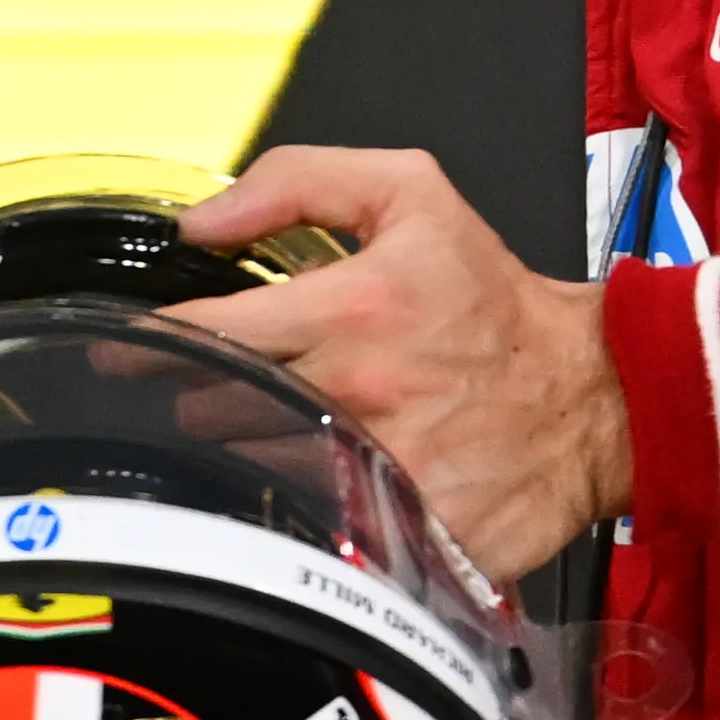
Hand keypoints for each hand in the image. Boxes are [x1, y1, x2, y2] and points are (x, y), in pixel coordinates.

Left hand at [170, 145, 631, 582]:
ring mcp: (378, 472)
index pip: (204, 333)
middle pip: (212, 410)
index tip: (126, 350)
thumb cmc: (495, 301)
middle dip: (209, 395)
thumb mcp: (412, 195)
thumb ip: (296, 184)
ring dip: (255, 450)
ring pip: (250, 471)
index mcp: (353, 307)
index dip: (151, 342)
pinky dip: (305, 509)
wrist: (593, 394)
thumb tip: (201, 222)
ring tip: (295, 425)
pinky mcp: (400, 535)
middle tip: (240, 385)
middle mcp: (359, 393)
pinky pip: (308, 528)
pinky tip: (325, 484)